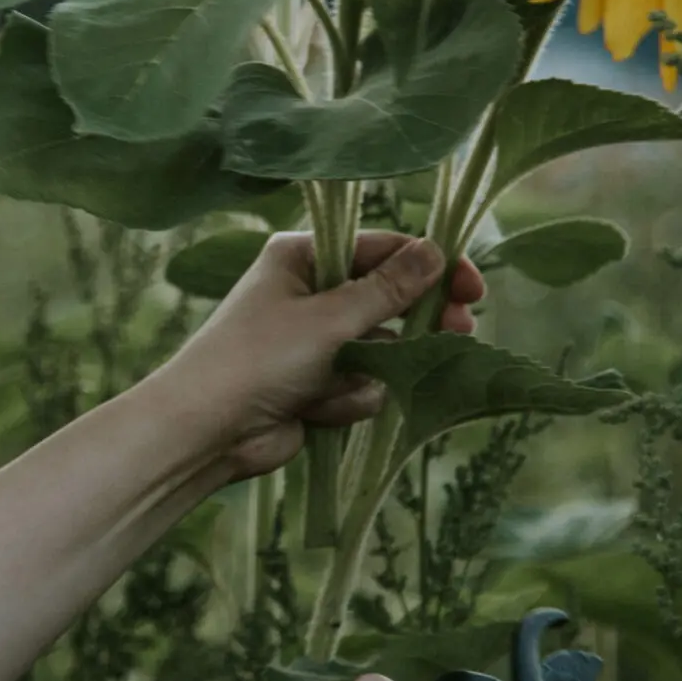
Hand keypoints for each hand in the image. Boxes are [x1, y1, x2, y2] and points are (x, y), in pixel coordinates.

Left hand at [155, 231, 484, 477]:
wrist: (208, 431)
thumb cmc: (260, 358)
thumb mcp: (331, 318)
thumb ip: (388, 289)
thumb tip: (436, 251)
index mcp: (303, 258)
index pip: (382, 250)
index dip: (431, 267)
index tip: (473, 288)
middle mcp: (308, 293)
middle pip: (387, 300)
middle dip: (414, 323)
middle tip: (458, 332)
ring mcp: (313, 342)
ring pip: (379, 351)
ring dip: (367, 372)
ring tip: (337, 384)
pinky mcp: (315, 384)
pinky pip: (360, 385)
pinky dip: (345, 399)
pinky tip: (315, 409)